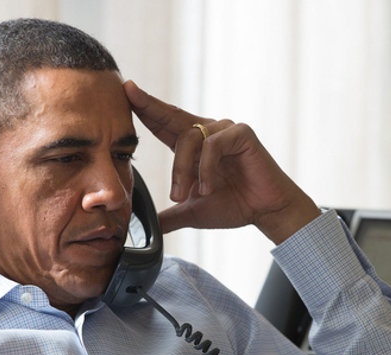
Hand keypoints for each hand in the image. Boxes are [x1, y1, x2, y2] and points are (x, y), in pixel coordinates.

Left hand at [124, 80, 320, 243]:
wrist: (265, 212)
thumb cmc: (234, 206)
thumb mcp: (192, 212)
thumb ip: (169, 216)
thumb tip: (148, 227)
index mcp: (193, 146)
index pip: (163, 124)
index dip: (145, 109)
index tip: (126, 91)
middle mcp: (208, 132)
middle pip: (171, 116)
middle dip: (149, 106)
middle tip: (129, 93)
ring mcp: (225, 130)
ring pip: (189, 139)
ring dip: (182, 170)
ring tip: (183, 196)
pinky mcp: (241, 134)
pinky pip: (213, 145)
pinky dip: (206, 168)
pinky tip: (208, 188)